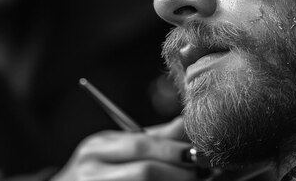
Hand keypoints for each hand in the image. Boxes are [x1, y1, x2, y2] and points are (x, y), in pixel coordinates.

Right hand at [51, 117, 205, 180]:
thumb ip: (153, 137)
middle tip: (203, 173)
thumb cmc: (98, 170)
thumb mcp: (116, 147)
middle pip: (146, 173)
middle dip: (180, 173)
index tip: (199, 152)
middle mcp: (92, 174)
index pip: (140, 145)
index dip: (174, 149)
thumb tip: (190, 121)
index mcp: (96, 150)